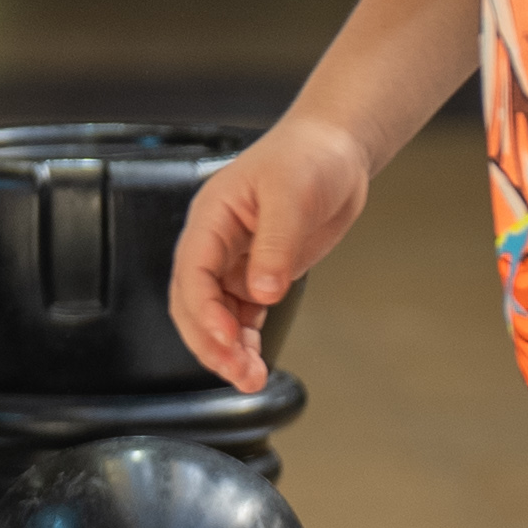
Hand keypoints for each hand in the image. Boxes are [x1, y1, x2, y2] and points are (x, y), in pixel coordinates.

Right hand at [170, 118, 372, 390]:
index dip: (203, 310)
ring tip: (251, 378)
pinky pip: (241, 315)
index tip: (226, 339)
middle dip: (210, 342)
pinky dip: (245, 340)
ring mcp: (234, 261)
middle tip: (240, 373)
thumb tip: (264, 293)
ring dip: (227, 349)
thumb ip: (276, 246)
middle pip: (194, 303)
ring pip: (215, 316)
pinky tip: (256, 360)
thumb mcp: (293, 195)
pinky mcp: (258, 274)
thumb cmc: (308, 157)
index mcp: (211, 218)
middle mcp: (215, 243)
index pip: (191, 272)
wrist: (335, 150)